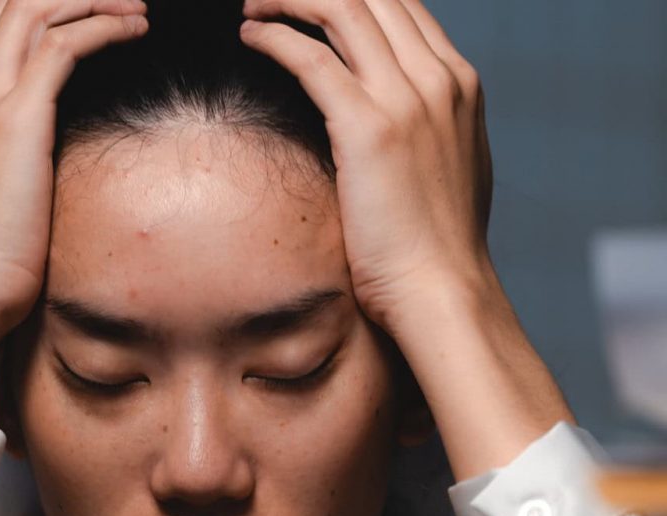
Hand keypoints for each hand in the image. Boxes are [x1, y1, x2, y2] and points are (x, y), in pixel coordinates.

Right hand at [0, 0, 147, 382]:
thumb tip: (22, 179)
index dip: (37, 15)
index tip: (80, 19)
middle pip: (9, 5)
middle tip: (115, 3)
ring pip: (35, 9)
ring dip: (91, 1)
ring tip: (133, 9)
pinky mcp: (15, 118)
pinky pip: (63, 43)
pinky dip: (103, 26)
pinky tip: (132, 29)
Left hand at [239, 0, 492, 337]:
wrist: (441, 290)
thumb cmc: (435, 249)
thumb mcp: (447, 173)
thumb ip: (429, 132)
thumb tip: (402, 126)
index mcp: (460, 84)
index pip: (404, 5)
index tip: (313, 0)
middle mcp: (438, 78)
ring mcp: (408, 98)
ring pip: (342, 8)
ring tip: (255, 3)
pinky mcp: (369, 128)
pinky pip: (312, 57)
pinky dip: (276, 36)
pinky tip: (252, 34)